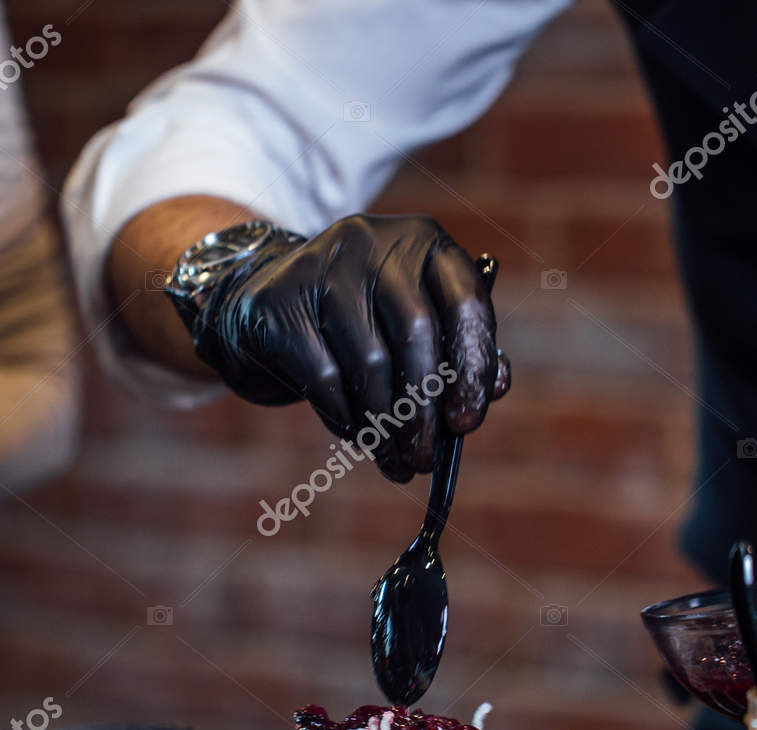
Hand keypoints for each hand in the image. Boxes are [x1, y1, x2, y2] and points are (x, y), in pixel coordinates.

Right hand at [189, 214, 509, 480]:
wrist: (261, 302)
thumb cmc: (357, 321)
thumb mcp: (409, 324)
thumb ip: (456, 351)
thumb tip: (495, 386)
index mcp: (423, 242)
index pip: (465, 301)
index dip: (472, 365)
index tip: (466, 423)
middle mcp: (374, 242)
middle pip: (415, 333)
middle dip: (423, 409)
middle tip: (424, 460)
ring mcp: (322, 265)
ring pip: (369, 360)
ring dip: (383, 424)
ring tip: (392, 460)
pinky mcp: (280, 301)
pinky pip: (323, 374)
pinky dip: (344, 416)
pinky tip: (355, 434)